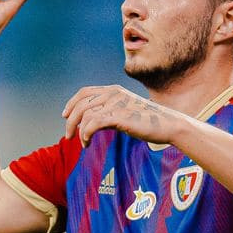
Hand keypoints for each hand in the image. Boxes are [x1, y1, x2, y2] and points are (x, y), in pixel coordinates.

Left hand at [62, 85, 182, 147]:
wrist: (167, 125)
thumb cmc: (146, 121)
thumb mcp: (125, 110)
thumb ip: (108, 111)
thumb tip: (90, 121)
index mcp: (113, 90)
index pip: (84, 92)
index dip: (72, 103)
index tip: (65, 115)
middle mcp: (113, 93)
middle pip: (81, 105)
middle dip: (71, 121)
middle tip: (68, 136)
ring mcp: (116, 104)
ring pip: (85, 115)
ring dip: (79, 131)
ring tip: (83, 142)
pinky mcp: (120, 116)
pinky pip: (93, 124)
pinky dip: (86, 134)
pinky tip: (87, 142)